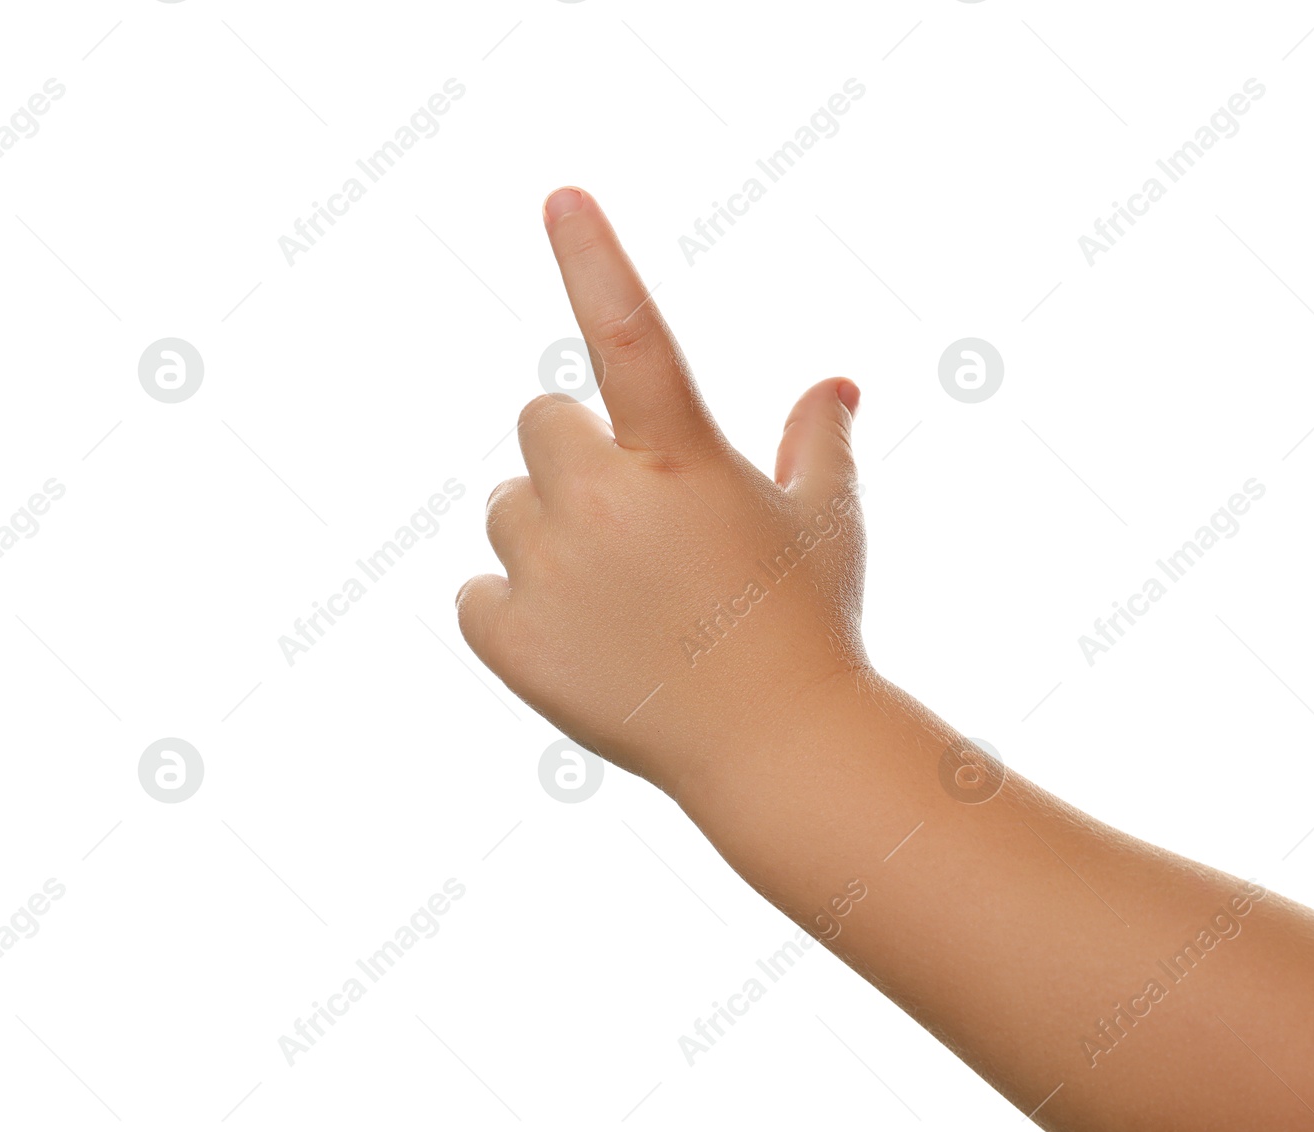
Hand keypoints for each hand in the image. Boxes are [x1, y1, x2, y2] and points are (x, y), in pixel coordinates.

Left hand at [458, 187, 868, 796]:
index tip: (561, 196)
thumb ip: (821, 440)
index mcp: (683, 459)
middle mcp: (605, 502)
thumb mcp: (827, 522)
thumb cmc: (808, 627)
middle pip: (539, 423)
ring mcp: (549, 572)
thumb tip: (834, 386)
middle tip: (632, 518)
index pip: (630, 332)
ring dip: (547, 530)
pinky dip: (513, 607)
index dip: (595, 258)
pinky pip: (478, 591)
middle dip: (577, 455)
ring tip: (616, 593)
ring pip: (506, 506)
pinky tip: (581, 640)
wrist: (774, 752)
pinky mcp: (509, 640)